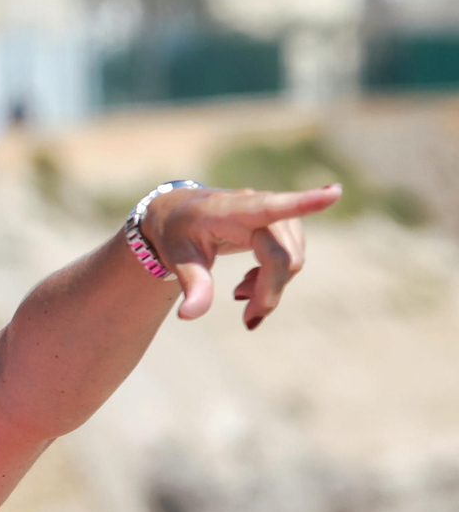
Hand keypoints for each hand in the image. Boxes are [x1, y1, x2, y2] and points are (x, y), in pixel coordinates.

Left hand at [142, 184, 342, 328]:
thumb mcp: (177, 258)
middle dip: (269, 292)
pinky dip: (275, 277)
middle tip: (247, 319)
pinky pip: (292, 257)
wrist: (179, 214)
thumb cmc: (177, 233)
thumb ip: (191, 284)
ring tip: (239, 293)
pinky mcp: (282, 223)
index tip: (334, 192)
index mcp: (229, 211)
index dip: (303, 202)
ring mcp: (274, 214)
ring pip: (292, 260)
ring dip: (272, 285)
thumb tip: (190, 315)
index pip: (269, 207)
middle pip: (282, 257)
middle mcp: (257, 207)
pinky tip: (250, 284)